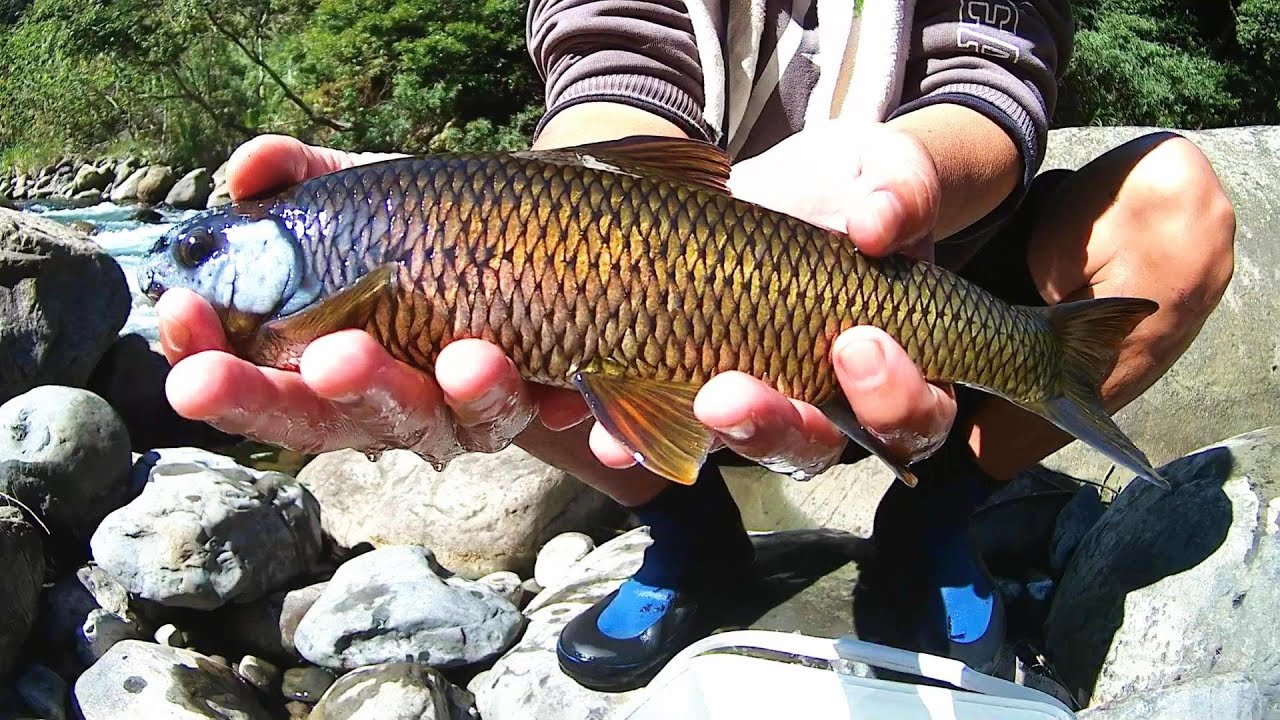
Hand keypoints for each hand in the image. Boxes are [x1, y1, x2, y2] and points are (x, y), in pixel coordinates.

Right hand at [159, 134, 588, 460]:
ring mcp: (460, 411)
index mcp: (317, 366)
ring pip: (455, 421)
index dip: (223, 379)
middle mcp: (384, 403)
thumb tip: (248, 169)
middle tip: (330, 358)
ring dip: (463, 394)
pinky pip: (558, 415)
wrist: (517, 232)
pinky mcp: (537, 400)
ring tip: (468, 355)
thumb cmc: (412, 228)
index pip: (256, 390)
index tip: (192, 347)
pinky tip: (579, 399)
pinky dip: (574, 409)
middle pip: (347, 421)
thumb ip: (297, 177)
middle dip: (333, 394)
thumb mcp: (355, 193)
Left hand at [590, 120, 957, 476]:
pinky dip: (631, 436)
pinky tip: (605, 431)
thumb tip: (878, 223)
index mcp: (895, 370)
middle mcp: (824, 404)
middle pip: (813, 449)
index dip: (893, 398)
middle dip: (773, 428)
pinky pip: (660, 431)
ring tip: (671, 402)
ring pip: (734, 447)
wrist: (780, 185)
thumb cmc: (855, 188)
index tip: (857, 341)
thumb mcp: (886, 171)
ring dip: (698, 435)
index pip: (913, 417)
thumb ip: (902, 190)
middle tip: (730, 392)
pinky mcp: (688, 390)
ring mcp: (754, 403)